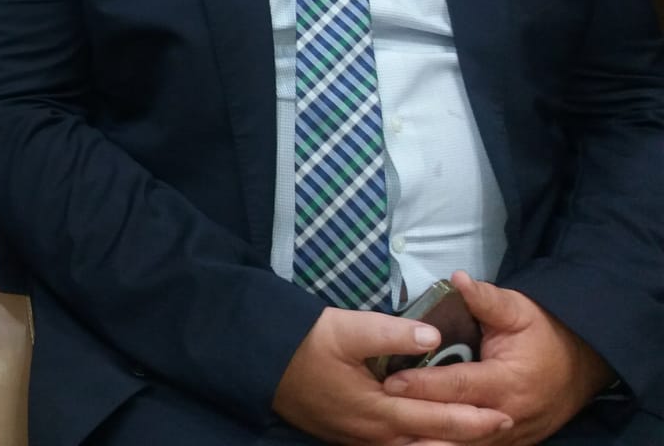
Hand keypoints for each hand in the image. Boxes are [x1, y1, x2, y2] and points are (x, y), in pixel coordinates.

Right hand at [273, 307, 510, 444]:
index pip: (438, 418)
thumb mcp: (345, 328)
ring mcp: (359, 438)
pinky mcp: (346, 435)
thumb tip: (433, 335)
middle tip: (502, 427)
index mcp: (379, 409)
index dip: (473, 418)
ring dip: (443, 443)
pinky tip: (423, 437)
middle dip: (468, 436)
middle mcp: (374, 434)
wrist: (258, 361)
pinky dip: (417, 444)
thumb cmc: (303, 343)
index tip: (504, 415)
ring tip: (468, 436)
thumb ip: (391, 333)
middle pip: (431, 443)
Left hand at [383, 272, 613, 445]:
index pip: (459, 386)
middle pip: (457, 422)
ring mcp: (511, 435)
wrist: (583, 363)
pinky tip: (419, 442)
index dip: (424, 385)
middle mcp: (508, 414)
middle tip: (381, 408)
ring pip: (465, 445)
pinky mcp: (511, 444)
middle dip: (419, 417)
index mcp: (508, 381)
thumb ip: (486, 299)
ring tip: (394, 434)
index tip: (391, 382)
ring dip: (431, 441)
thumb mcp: (518, 310)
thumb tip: (457, 278)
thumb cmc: (544, 332)